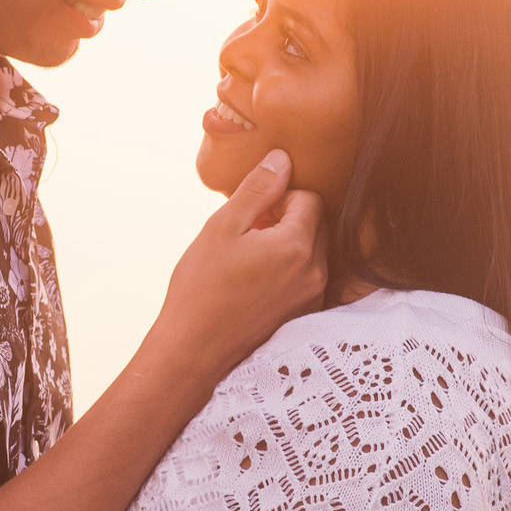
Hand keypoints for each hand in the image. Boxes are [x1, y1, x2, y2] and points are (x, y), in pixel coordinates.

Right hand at [152, 151, 325, 377]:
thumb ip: (257, 190)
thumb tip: (282, 159)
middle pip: (317, 224)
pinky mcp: (304, 316)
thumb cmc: (201, 288)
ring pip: (313, 252)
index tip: (251, 214)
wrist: (193, 350)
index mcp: (297, 246)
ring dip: (287, 245)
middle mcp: (315, 272)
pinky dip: (288, 271)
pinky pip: (307, 278)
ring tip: (249, 259)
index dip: (279, 198)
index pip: (309, 198)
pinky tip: (255, 283)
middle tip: (248, 234)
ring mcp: (312, 297)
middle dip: (287, 220)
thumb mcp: (222, 227)